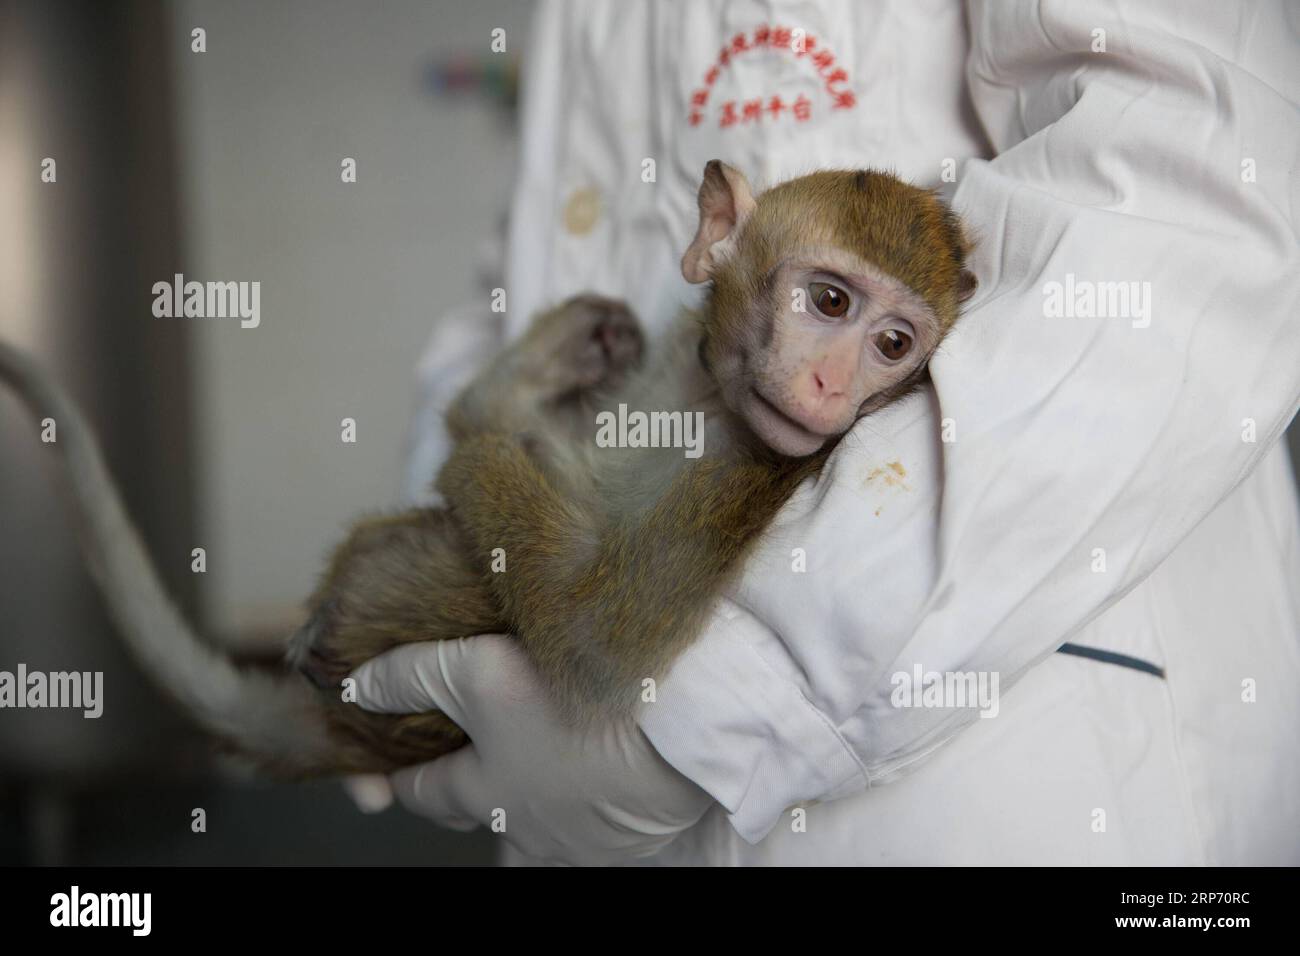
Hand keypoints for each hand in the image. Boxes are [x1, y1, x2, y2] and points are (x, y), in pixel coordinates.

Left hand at [350, 635, 712, 864]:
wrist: (676, 736)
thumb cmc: (572, 707)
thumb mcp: (478, 673)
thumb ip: (413, 675)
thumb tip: (356, 685)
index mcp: (482, 795)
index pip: (422, 792)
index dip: (398, 772)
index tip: (385, 762)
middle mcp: (525, 830)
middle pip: (479, 813)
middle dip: (465, 786)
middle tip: (466, 751)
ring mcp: (580, 839)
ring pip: (538, 820)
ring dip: (530, 790)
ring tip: (538, 748)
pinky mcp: (631, 835)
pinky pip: (594, 821)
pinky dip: (585, 793)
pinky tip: (597, 759)